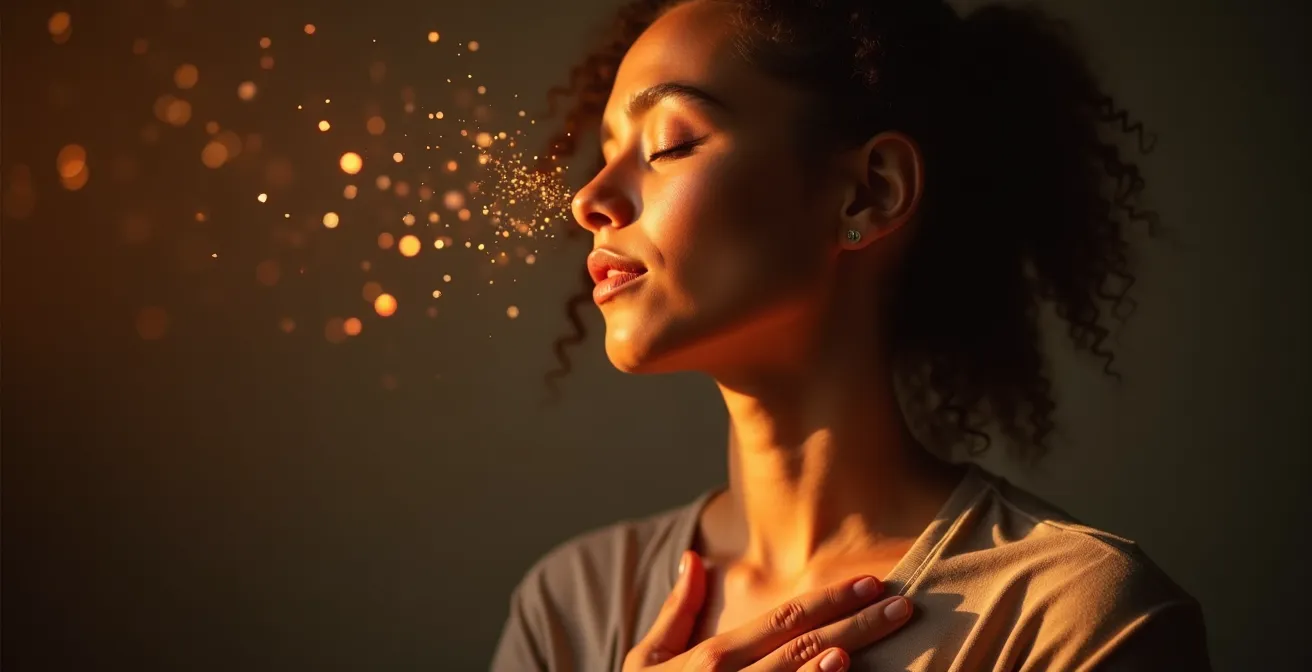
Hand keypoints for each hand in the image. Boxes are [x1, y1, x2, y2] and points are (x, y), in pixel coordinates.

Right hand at [624, 551, 913, 671]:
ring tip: (884, 628)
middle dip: (856, 621)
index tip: (868, 582)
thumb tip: (693, 559)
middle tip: (901, 603)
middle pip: (805, 644)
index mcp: (710, 658)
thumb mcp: (644, 661)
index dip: (828, 599)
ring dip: (848, 651)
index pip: (782, 620)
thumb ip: (675, 611)